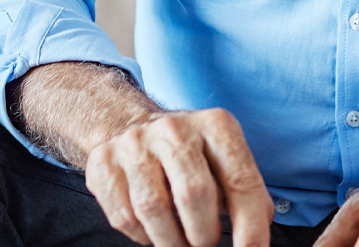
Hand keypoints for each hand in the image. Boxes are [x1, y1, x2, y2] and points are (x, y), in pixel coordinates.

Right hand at [83, 108, 274, 246]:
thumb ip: (245, 192)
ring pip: (154, 210)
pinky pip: (125, 218)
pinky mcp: (103, 164)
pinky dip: (144, 236)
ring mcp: (134, 144)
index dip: (250, 225)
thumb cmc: (190, 154)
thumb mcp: (225, 158)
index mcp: (216, 124)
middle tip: (206, 242)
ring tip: (182, 243)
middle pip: (194, 196)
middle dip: (205, 235)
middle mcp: (174, 128)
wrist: (130, 125)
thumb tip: (256, 237)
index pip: (240, 180)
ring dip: (173, 242)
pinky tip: (155, 229)